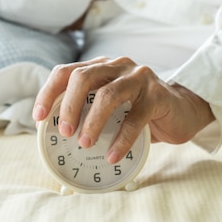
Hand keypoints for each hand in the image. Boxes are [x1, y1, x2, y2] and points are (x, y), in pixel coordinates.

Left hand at [33, 56, 214, 163]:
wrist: (182, 111)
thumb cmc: (139, 111)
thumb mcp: (110, 107)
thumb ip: (88, 110)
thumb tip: (53, 134)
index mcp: (101, 67)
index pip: (66, 71)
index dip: (48, 93)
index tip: (39, 118)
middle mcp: (118, 66)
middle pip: (83, 77)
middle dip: (69, 106)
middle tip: (64, 132)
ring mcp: (139, 78)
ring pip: (108, 94)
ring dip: (92, 122)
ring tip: (85, 144)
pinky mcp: (158, 95)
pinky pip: (135, 118)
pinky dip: (121, 139)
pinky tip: (113, 155)